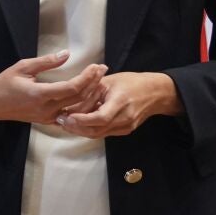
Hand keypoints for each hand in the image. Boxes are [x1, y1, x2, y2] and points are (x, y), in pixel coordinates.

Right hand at [0, 51, 105, 124]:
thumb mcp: (22, 67)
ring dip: (91, 95)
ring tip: (100, 81)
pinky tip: (90, 97)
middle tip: (103, 69)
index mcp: (40, 94)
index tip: (96, 66)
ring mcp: (48, 117)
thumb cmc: (5, 83)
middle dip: (93, 83)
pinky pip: (71, 115)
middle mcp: (47, 108)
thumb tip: (66, 54)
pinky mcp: (48, 120)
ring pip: (77, 109)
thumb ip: (46, 62)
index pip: (71, 88)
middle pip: (78, 98)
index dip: (87, 77)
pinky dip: (82, 107)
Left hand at [59, 71, 182, 138]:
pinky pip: (104, 133)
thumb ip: (90, 92)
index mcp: (121, 102)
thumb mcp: (109, 81)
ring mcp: (127, 126)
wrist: (155, 93)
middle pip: (97, 130)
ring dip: (81, 130)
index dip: (81, 120)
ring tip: (65, 123)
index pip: (100, 118)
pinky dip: (90, 130)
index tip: (66, 117)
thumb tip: (70, 102)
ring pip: (99, 134)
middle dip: (76, 127)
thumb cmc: (130, 82)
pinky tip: (79, 124)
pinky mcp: (126, 131)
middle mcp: (125, 117)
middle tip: (60, 120)